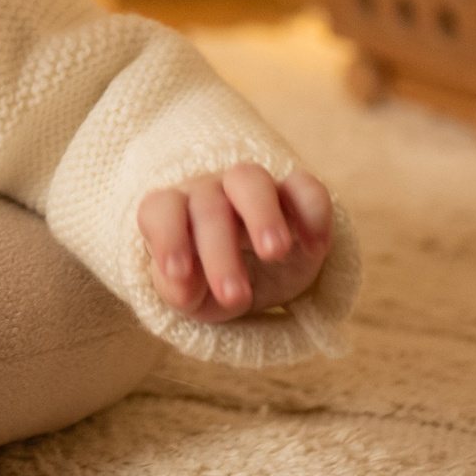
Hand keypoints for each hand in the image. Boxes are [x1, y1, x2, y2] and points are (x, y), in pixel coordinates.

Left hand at [137, 166, 332, 324]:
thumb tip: (180, 285)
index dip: (166, 237)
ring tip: (274, 252)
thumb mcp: (192, 297)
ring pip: (249, 178)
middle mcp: (210, 192)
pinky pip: (304, 187)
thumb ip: (178, 291)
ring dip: (261, 214)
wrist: (257, 275)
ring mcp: (253, 189)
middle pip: (208, 206)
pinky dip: (311, 212)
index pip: (160, 209)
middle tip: (234, 296)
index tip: (178, 273)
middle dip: (219, 253)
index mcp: (176, 214)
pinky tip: (315, 248)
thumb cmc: (209, 282)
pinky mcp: (296, 195)